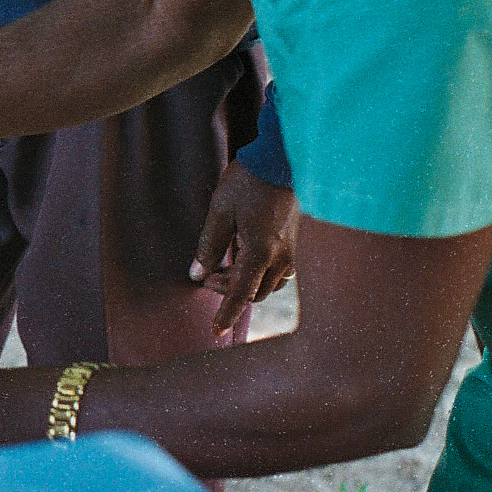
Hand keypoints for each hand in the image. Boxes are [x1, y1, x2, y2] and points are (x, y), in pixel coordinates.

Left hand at [191, 161, 298, 334]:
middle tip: (206, 276)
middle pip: (254, 294)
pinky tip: (243, 258)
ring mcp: (291, 252)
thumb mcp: (219, 211)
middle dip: (228, 292)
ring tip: (222, 268)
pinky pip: (279, 273)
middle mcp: (280, 258)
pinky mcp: (295, 244)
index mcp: (260, 252)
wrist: (279, 160)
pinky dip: (259, 275)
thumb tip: (196, 274)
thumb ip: (208, 246)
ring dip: (244, 284)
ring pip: (268, 286)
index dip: (226, 314)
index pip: (241, 294)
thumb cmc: (247, 183)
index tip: (214, 331)